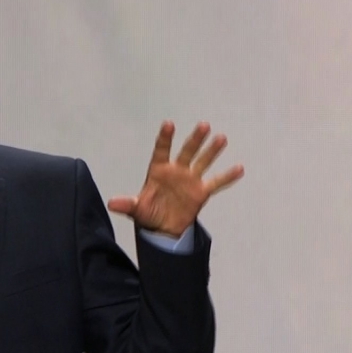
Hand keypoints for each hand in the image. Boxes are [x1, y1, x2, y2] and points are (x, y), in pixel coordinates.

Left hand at [107, 121, 243, 236]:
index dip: (165, 139)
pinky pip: (216, 182)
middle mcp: (176, 171)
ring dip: (212, 151)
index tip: (169, 124)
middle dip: (194, 140)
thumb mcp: (136, 210)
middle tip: (204, 125)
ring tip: (221, 137)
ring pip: (202, 161)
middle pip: (186, 152)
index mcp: (158, 171)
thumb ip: (127, 204)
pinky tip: (239, 167)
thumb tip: (112, 203)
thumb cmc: (148, 213)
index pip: (161, 151)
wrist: (163, 228)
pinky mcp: (201, 192)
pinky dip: (227, 176)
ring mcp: (190, 180)